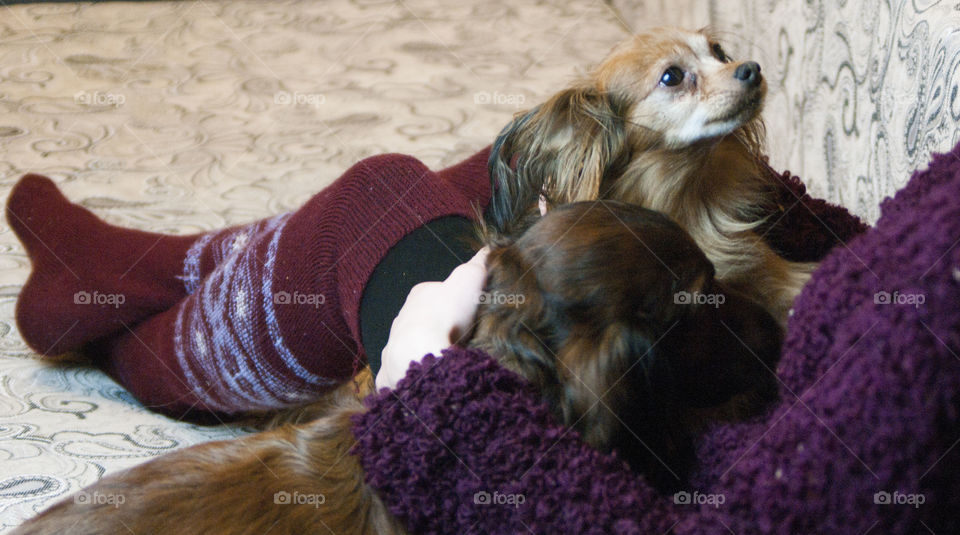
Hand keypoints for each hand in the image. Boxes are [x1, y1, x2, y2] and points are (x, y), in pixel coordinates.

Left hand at [375, 247, 488, 389]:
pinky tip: (427, 383)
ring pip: (409, 349)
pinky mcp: (390, 375)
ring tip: (447, 364)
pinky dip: (411, 378)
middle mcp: (400, 320)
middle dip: (436, 329)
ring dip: (424, 353)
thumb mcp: (469, 281)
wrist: (421, 353)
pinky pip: (400, 375)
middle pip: (421, 322)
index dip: (452, 301)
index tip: (468, 312)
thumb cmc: (446, 314)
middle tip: (460, 340)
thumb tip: (489, 247)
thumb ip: (478, 264)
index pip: (435, 293)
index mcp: (418, 296)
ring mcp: (393, 349)